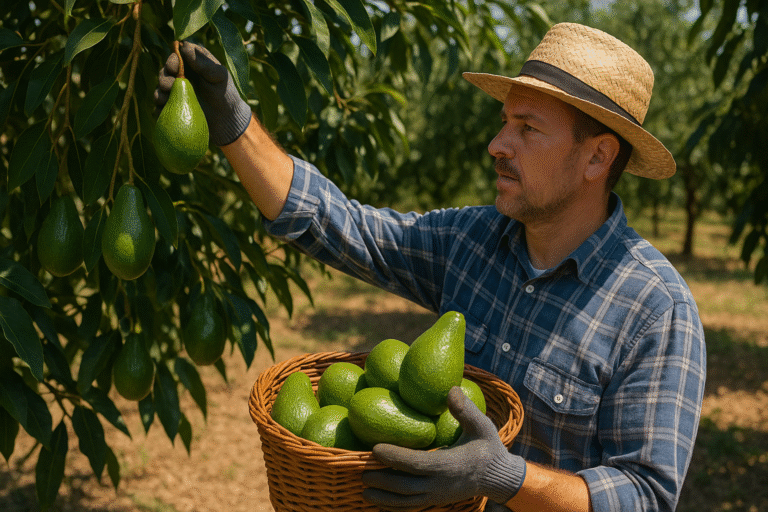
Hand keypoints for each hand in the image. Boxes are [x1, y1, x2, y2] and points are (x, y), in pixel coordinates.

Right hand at [154, 41, 251, 145]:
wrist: (226, 119)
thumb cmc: (225, 93)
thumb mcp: (219, 76)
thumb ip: (204, 63)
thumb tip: (184, 46)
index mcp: (191, 64)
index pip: (175, 56)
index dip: (172, 60)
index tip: (176, 68)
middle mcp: (180, 76)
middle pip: (164, 72)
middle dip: (164, 77)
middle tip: (172, 85)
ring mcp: (175, 93)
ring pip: (159, 90)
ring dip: (161, 93)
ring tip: (170, 99)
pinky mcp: (172, 109)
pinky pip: (159, 108)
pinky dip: (161, 109)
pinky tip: (169, 111)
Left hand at [361, 386, 525, 509]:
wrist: (498, 477)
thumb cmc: (488, 447)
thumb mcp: (482, 426)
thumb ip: (466, 410)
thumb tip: (451, 389)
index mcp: (450, 465)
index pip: (417, 463)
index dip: (395, 457)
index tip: (375, 448)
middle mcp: (441, 484)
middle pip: (406, 486)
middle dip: (383, 480)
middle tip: (362, 471)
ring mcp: (437, 495)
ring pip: (406, 501)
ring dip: (384, 497)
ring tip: (364, 489)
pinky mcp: (435, 501)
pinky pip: (412, 506)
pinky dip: (393, 506)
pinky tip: (378, 500)